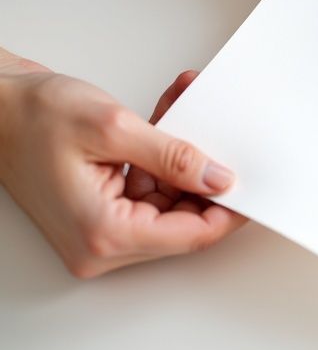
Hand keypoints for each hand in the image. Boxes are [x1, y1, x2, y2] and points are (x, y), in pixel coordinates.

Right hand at [0, 59, 245, 278]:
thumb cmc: (31, 116)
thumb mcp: (114, 129)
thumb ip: (175, 157)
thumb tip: (219, 179)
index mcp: (103, 232)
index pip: (190, 236)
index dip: (229, 211)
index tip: (254, 186)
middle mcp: (100, 243)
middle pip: (183, 222)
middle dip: (207, 175)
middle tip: (226, 138)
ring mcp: (100, 229)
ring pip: (170, 202)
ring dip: (186, 157)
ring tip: (189, 107)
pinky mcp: (101, 210)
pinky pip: (150, 189)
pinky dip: (165, 156)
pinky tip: (172, 114)